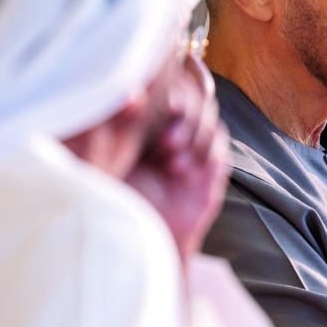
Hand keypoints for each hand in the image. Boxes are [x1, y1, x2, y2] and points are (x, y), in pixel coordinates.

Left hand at [125, 52, 229, 262]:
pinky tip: (180, 169)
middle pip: (197, 100)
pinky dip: (203, 155)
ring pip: (210, 122)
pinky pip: (217, 152)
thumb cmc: (111, 196)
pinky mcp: (210, 172)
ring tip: (168, 152)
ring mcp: (195, 150)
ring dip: (193, 133)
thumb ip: (117, 124)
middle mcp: (174, 129)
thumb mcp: (109, 156)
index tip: (162, 94)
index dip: (175, 85)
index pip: (174, 86)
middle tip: (168, 116)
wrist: (132, 240)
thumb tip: (132, 93)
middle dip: (185, 109)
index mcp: (150, 118)